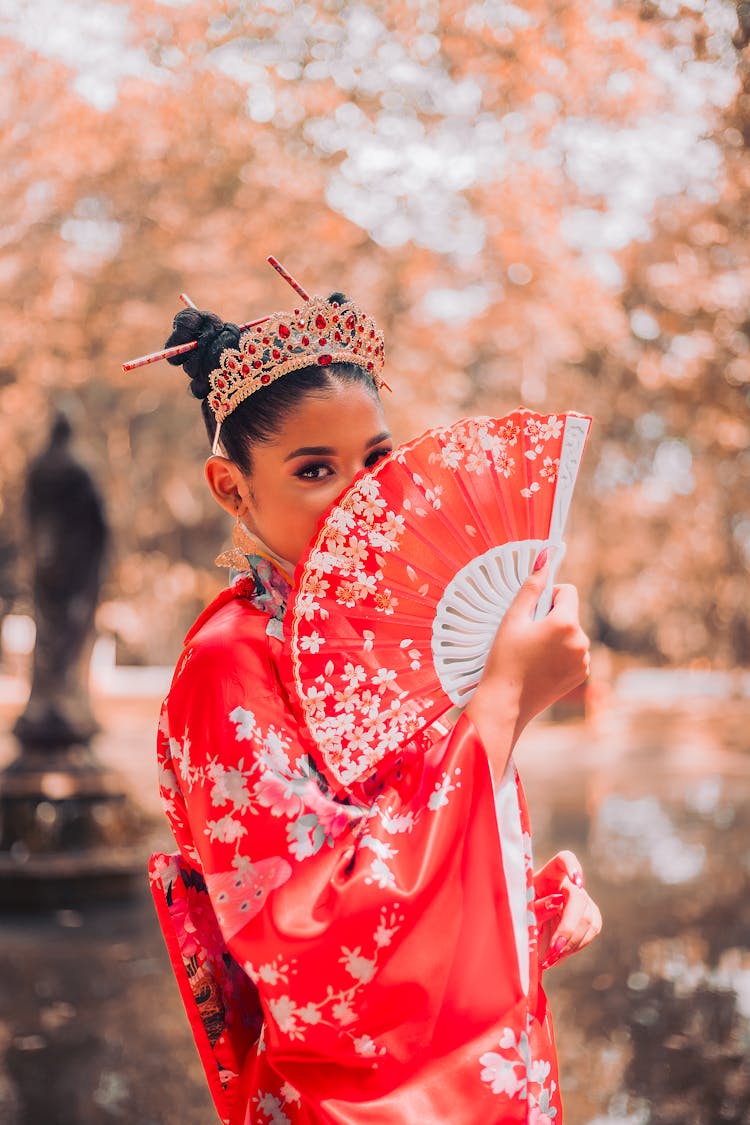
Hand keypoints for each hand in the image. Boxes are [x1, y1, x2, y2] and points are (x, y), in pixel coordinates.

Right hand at [466, 552, 589, 759]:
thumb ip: (532, 586)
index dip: (548, 596)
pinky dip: (561, 654)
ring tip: (532, 653)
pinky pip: (574, 653)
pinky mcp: (581, 675)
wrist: (506, 702)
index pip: (567, 591)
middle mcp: (581, 640)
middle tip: (526, 635)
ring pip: (571, 633)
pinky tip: (540, 666)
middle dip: (551, 618)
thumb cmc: (504, 658)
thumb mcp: (513, 619)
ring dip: (556, 636)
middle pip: (569, 614)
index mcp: (566, 623)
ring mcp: (583, 660)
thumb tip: (546, 556)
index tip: (531, 612)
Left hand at [534, 851, 601, 970]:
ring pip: (588, 917)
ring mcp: (583, 900)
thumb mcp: (522, 911)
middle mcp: (569, 884)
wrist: (527, 934)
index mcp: (549, 875)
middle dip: (569, 926)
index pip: (564, 860)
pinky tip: (560, 956)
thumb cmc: (520, 917)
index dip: (573, 866)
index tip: (577, 881)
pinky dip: (576, 946)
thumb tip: (557, 902)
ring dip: (571, 942)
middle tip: (554, 948)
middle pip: (578, 897)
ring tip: (551, 958)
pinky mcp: (591, 917)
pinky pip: (592, 931)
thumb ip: (537, 907)